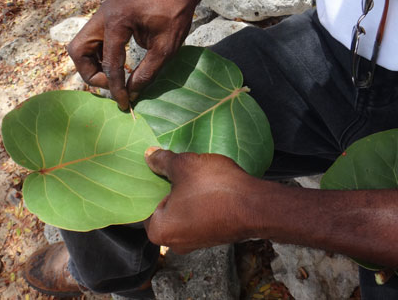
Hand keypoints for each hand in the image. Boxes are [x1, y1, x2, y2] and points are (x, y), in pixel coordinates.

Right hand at [67, 0, 195, 109]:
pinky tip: (115, 66)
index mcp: (117, 21)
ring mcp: (102, 14)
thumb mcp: (165, 49)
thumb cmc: (175, 15)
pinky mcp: (106, 17)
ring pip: (81, 46)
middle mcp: (102, 15)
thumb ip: (146, 72)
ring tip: (113, 78)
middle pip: (78, 51)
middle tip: (112, 86)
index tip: (124, 103)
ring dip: (92, 65)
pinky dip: (98, 56)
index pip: (109, 63)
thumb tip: (131, 93)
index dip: (115, 87)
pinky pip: (92, 41)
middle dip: (91, 73)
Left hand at [143, 147, 261, 253]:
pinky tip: (205, 183)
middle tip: (171, 163)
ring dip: (183, 192)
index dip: (147, 180)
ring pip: (180, 210)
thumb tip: (148, 155)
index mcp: (159, 230)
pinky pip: (195, 214)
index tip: (152, 163)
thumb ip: (162, 161)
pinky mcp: (211, 236)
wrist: (256, 206)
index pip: (142, 202)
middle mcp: (173, 242)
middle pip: (161, 207)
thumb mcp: (184, 165)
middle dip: (166, 185)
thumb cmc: (214, 187)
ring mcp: (194, 242)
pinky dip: (197, 200)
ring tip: (190, 171)